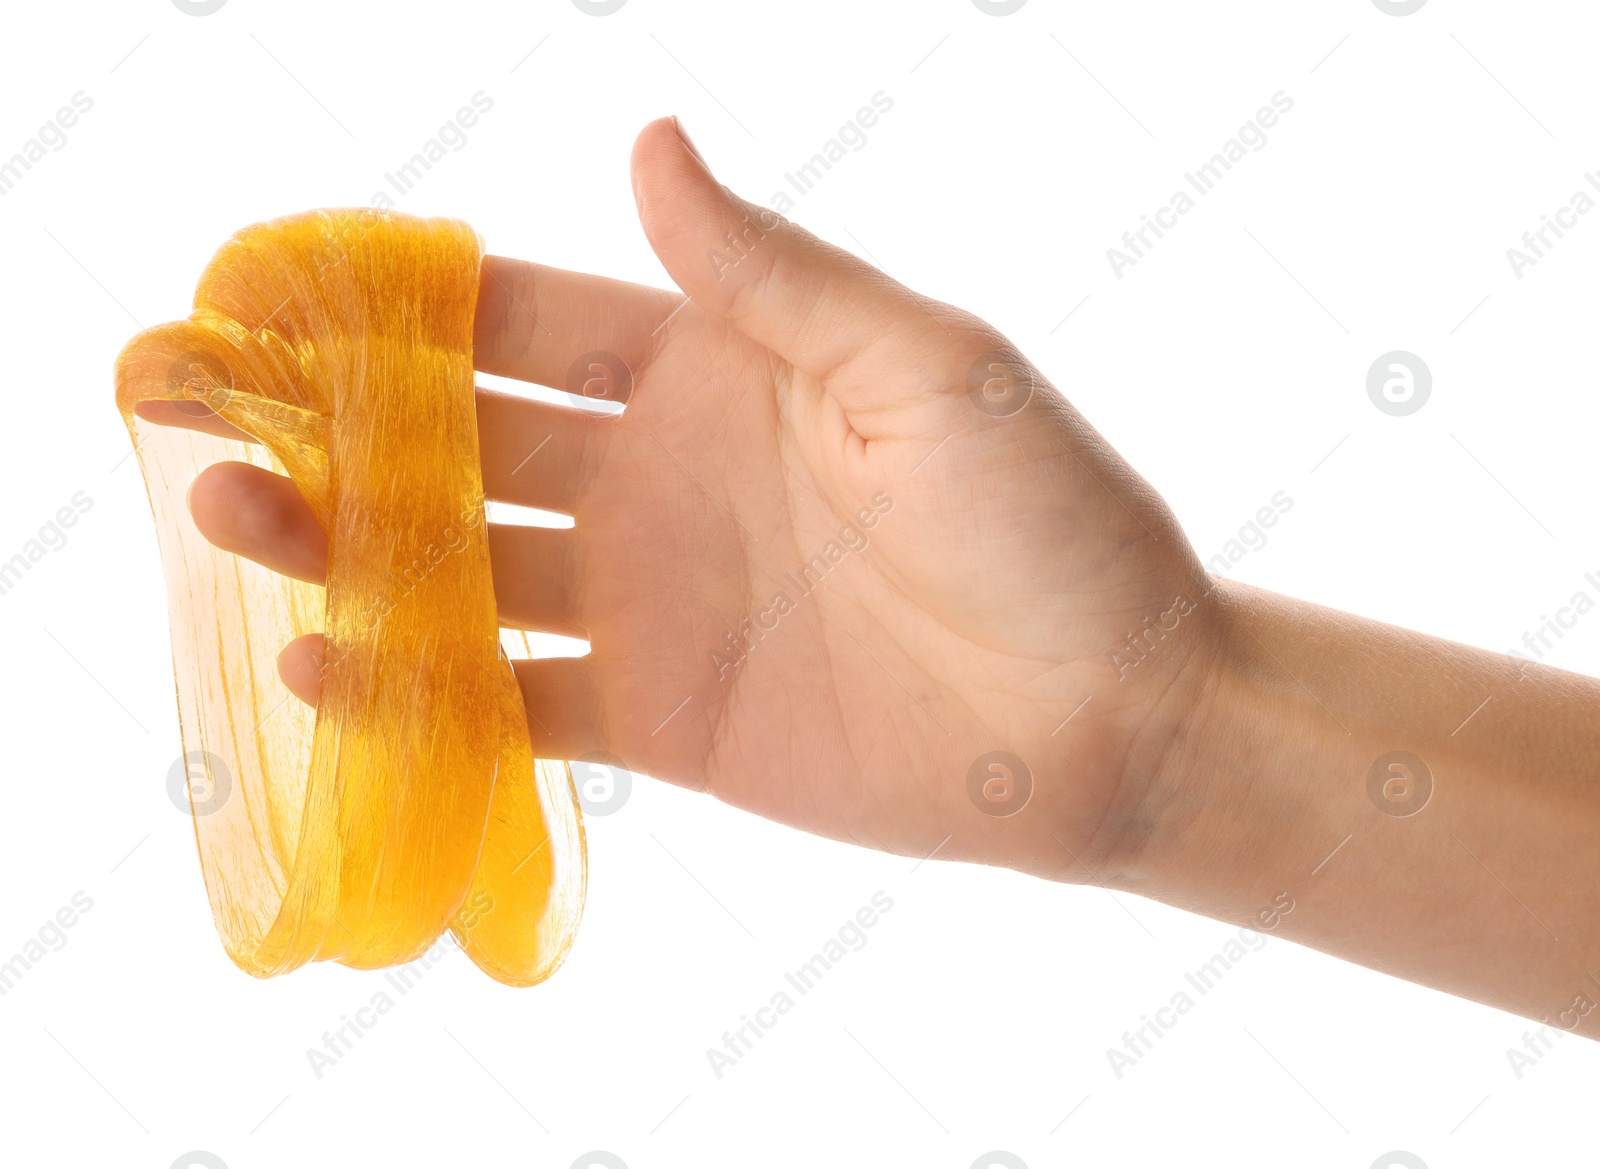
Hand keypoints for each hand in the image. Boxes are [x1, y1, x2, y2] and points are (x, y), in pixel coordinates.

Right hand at [160, 117, 1220, 879]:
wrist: (1110, 715)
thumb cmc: (1046, 518)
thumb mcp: (917, 363)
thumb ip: (769, 276)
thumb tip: (647, 140)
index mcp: (709, 368)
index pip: (516, 320)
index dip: (393, 302)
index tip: (268, 282)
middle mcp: (655, 478)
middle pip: (454, 438)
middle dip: (325, 414)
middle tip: (186, 392)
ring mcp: (648, 601)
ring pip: (457, 567)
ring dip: (339, 545)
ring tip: (223, 517)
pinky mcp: (662, 719)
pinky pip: (514, 700)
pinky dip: (419, 690)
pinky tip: (323, 663)